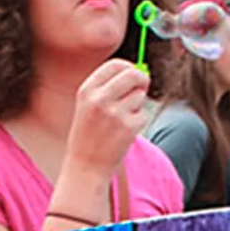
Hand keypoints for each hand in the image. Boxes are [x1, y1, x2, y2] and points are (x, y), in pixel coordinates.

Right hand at [64, 58, 151, 176]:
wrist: (85, 166)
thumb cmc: (88, 135)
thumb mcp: (87, 105)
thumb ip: (107, 87)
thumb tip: (137, 72)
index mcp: (87, 90)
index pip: (116, 64)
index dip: (128, 67)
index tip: (132, 73)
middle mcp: (100, 99)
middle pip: (133, 74)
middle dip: (141, 79)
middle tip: (141, 87)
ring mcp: (115, 113)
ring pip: (140, 95)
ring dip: (137, 105)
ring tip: (122, 119)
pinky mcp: (129, 127)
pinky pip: (143, 114)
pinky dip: (138, 122)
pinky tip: (124, 132)